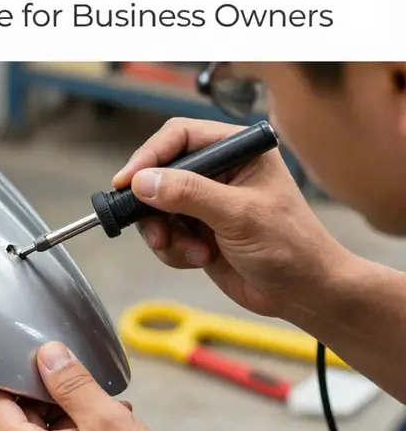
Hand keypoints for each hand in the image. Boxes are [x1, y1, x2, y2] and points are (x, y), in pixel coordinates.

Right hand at [112, 118, 349, 318]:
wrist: (303, 294)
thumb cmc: (291, 246)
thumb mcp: (239, 215)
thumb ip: (189, 194)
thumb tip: (143, 181)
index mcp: (237, 149)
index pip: (179, 137)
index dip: (149, 156)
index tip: (127, 182)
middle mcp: (218, 170)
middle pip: (160, 173)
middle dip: (153, 205)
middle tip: (154, 229)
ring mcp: (205, 201)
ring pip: (156, 207)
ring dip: (164, 233)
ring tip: (190, 251)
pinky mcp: (197, 229)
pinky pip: (163, 232)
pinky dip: (173, 249)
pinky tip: (200, 258)